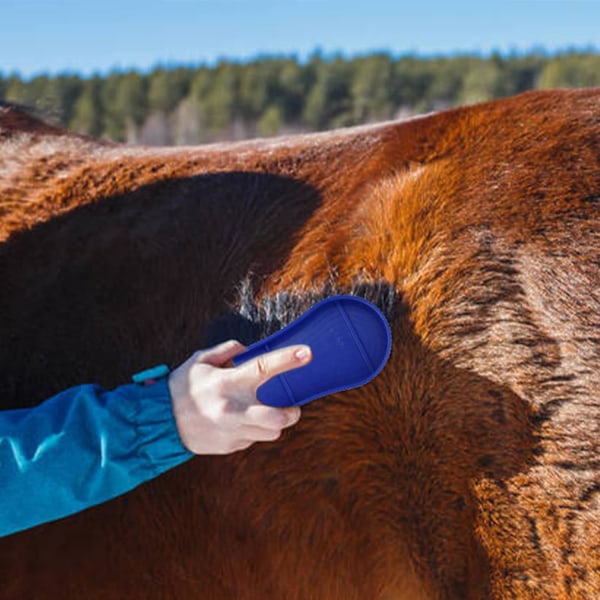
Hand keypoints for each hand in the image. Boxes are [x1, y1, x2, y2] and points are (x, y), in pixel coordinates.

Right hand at [168, 340, 311, 453]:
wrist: (159, 422)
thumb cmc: (182, 387)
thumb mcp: (201, 360)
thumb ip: (228, 350)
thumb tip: (250, 350)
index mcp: (227, 383)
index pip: (263, 368)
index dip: (287, 360)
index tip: (307, 353)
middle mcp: (233, 409)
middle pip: (279, 418)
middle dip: (292, 413)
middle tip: (291, 406)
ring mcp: (232, 431)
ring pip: (271, 433)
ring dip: (274, 423)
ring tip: (262, 412)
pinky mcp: (230, 447)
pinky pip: (253, 440)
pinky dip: (254, 431)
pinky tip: (239, 422)